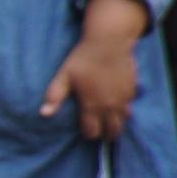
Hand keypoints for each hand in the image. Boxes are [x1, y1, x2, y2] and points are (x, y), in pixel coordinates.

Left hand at [41, 0, 152, 139]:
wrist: (109, 43)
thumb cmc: (83, 59)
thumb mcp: (64, 76)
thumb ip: (54, 96)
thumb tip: (43, 114)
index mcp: (92, 105)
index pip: (92, 131)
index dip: (88, 134)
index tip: (85, 131)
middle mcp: (110, 106)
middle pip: (111, 131)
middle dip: (105, 134)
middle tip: (100, 131)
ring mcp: (124, 99)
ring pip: (123, 121)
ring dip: (116, 124)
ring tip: (109, 123)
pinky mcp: (132, 90)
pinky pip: (130, 108)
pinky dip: (124, 111)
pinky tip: (117, 107)